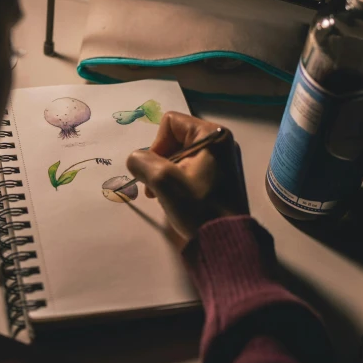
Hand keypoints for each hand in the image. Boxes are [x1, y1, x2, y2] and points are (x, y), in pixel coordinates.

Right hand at [126, 112, 249, 241]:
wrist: (226, 239)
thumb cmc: (198, 206)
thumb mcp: (163, 181)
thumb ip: (142, 162)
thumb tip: (136, 159)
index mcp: (213, 134)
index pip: (171, 123)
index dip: (157, 145)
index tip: (157, 170)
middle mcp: (221, 141)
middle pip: (176, 138)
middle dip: (160, 161)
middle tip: (156, 186)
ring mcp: (223, 159)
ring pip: (181, 154)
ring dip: (167, 172)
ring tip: (164, 195)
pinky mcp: (222, 176)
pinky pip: (192, 167)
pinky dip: (179, 179)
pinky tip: (177, 198)